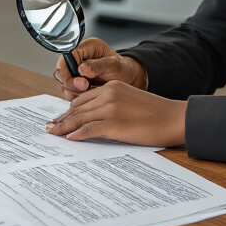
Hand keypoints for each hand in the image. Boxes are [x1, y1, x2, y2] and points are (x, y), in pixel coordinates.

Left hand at [45, 82, 186, 146]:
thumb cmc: (156, 113)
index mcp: (112, 87)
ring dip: (63, 126)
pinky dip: (77, 134)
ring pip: (79, 118)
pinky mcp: (114, 123)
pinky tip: (69, 138)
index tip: (60, 117)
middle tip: (50, 127)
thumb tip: (95, 120)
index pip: (83, 99)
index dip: (69, 110)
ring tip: (53, 133)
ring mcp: (110, 108)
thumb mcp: (130, 101)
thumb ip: (112, 105)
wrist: (174, 118)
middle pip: (77, 108)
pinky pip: (89, 129)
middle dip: (62, 118)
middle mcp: (108, 94)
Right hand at [54, 37, 148, 100]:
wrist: (127, 79)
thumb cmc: (123, 69)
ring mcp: (75, 71)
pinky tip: (89, 95)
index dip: (68, 70)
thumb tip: (82, 69)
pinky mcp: (76, 83)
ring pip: (64, 83)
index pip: (66, 55)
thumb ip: (99, 66)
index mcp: (86, 47)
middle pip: (61, 71)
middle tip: (85, 87)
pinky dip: (77, 96)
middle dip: (71, 83)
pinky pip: (69, 91)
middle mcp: (77, 58)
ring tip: (90, 91)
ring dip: (75, 91)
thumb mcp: (114, 65)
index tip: (81, 81)